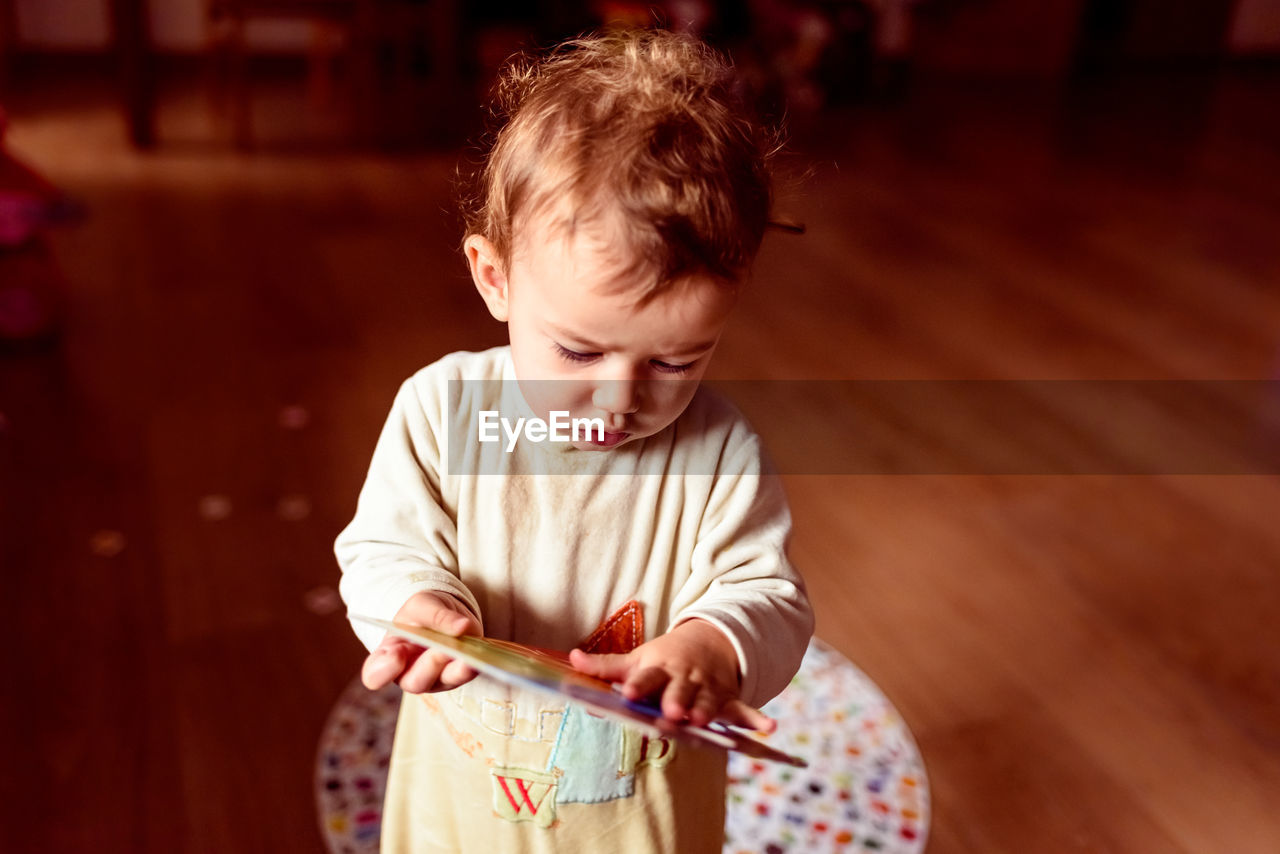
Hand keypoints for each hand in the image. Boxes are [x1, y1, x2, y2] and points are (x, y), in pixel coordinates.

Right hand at [361, 592, 480, 692]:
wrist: (443, 613)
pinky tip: (478, 659)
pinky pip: (465, 675)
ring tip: (466, 658)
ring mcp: (435, 678)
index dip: (382, 671)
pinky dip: (472, 667)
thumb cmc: (422, 611)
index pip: (375, 673)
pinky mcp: (457, 675)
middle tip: (440, 651)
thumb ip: (435, 615)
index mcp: (388, 655)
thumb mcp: (422, 604)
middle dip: (428, 666)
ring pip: (443, 681)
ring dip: (455, 670)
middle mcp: (408, 673)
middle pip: (414, 681)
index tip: (394, 656)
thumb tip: (461, 627)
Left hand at [568, 619, 775, 731]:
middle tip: (671, 713)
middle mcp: (683, 679)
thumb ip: (606, 666)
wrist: (710, 641)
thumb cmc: (665, 657)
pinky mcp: (728, 698)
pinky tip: (769, 729)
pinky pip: (744, 709)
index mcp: (658, 668)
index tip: (627, 693)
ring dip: (707, 710)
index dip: (636, 685)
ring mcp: (708, 688)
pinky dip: (757, 719)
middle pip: (678, 691)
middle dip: (676, 701)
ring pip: (708, 701)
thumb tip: (570, 658)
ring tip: (703, 722)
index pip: (645, 677)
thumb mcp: (638, 657)